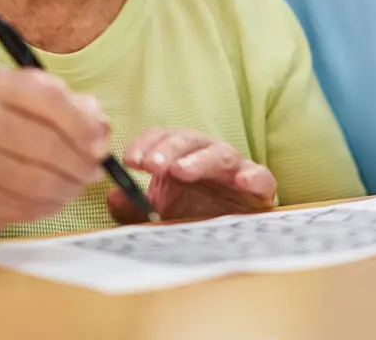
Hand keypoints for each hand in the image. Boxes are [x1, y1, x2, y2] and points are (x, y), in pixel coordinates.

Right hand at [0, 67, 109, 245]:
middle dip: (79, 162)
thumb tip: (101, 129)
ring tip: (77, 184)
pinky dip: (48, 204)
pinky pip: (23, 203)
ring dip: (67, 187)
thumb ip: (77, 110)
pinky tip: (54, 197)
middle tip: (94, 170)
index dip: (82, 124)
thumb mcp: (39, 107)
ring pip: (35, 179)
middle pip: (44, 143)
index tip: (101, 145)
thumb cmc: (7, 132)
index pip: (49, 97)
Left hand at [109, 129, 276, 223]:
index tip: (130, 161)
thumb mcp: (157, 216)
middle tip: (153, 166)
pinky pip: (261, 177)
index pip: (162, 138)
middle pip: (189, 140)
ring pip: (220, 154)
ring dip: (199, 160)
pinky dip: (253, 176)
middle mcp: (207, 156)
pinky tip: (242, 181)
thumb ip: (133, 208)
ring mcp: (235, 170)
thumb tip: (114, 195)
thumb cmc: (192, 217)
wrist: (229, 238)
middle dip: (168, 150)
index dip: (146, 145)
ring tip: (181, 171)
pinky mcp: (259, 189)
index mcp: (181, 156)